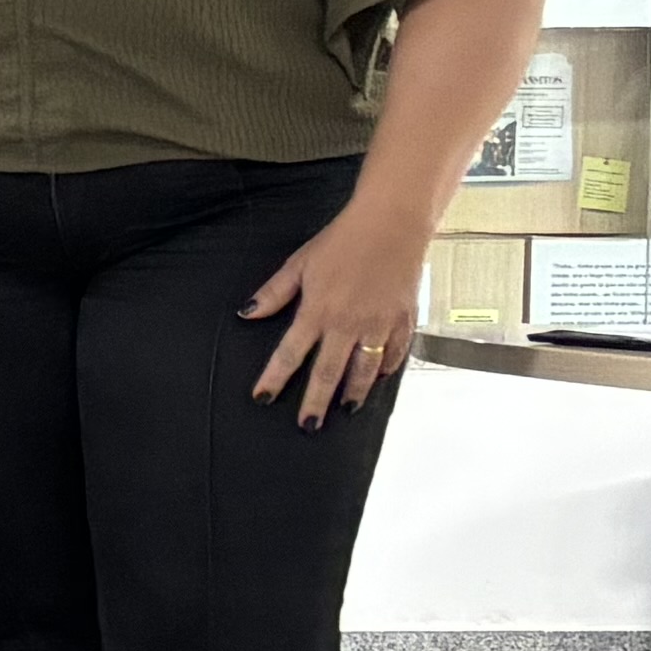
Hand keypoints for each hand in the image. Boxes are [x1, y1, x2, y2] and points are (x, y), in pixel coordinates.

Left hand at [245, 201, 432, 426]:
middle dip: (316, 402)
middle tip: (308, 426)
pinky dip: (386, 369)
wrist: (392, 224)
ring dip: (354, 393)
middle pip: (328, 373)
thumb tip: (246, 313)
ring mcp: (379, 325)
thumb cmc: (342, 240)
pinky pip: (395, 354)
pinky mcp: (404, 320)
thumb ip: (274, 293)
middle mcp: (349, 324)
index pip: (290, 354)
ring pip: (365, 370)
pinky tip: (379, 379)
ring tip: (345, 410)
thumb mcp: (300, 263)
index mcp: (318, 311)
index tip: (262, 398)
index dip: (274, 378)